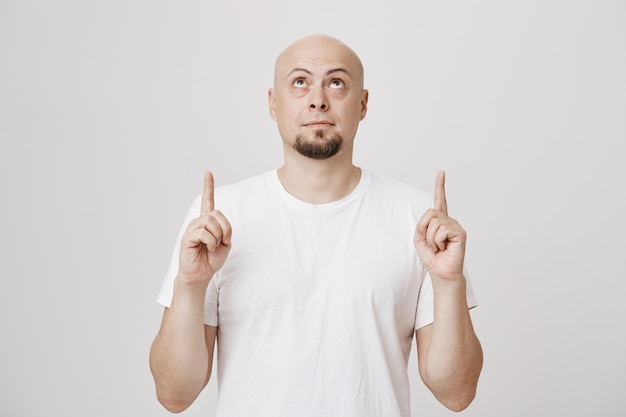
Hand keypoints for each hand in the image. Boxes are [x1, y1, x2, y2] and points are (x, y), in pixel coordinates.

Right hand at [178, 171, 231, 285]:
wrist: (200, 275)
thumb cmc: (211, 260)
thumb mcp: (225, 243)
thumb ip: (224, 229)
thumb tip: (215, 222)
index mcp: (207, 222)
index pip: (207, 201)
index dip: (208, 187)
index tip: (208, 173)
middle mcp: (198, 222)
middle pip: (216, 214)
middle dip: (225, 229)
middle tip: (222, 242)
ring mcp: (192, 228)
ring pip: (211, 222)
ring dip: (218, 236)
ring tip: (213, 246)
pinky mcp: (188, 237)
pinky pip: (204, 233)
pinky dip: (211, 242)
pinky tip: (207, 248)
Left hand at [414, 171, 465, 281]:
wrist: (441, 273)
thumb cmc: (432, 257)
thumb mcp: (419, 238)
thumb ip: (422, 224)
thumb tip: (432, 215)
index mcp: (439, 221)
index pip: (440, 201)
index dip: (440, 186)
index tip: (441, 173)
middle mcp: (449, 221)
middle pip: (430, 214)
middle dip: (424, 230)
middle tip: (432, 244)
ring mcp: (456, 226)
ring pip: (434, 222)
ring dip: (431, 238)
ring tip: (439, 247)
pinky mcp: (460, 233)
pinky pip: (441, 230)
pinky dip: (437, 241)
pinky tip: (445, 248)